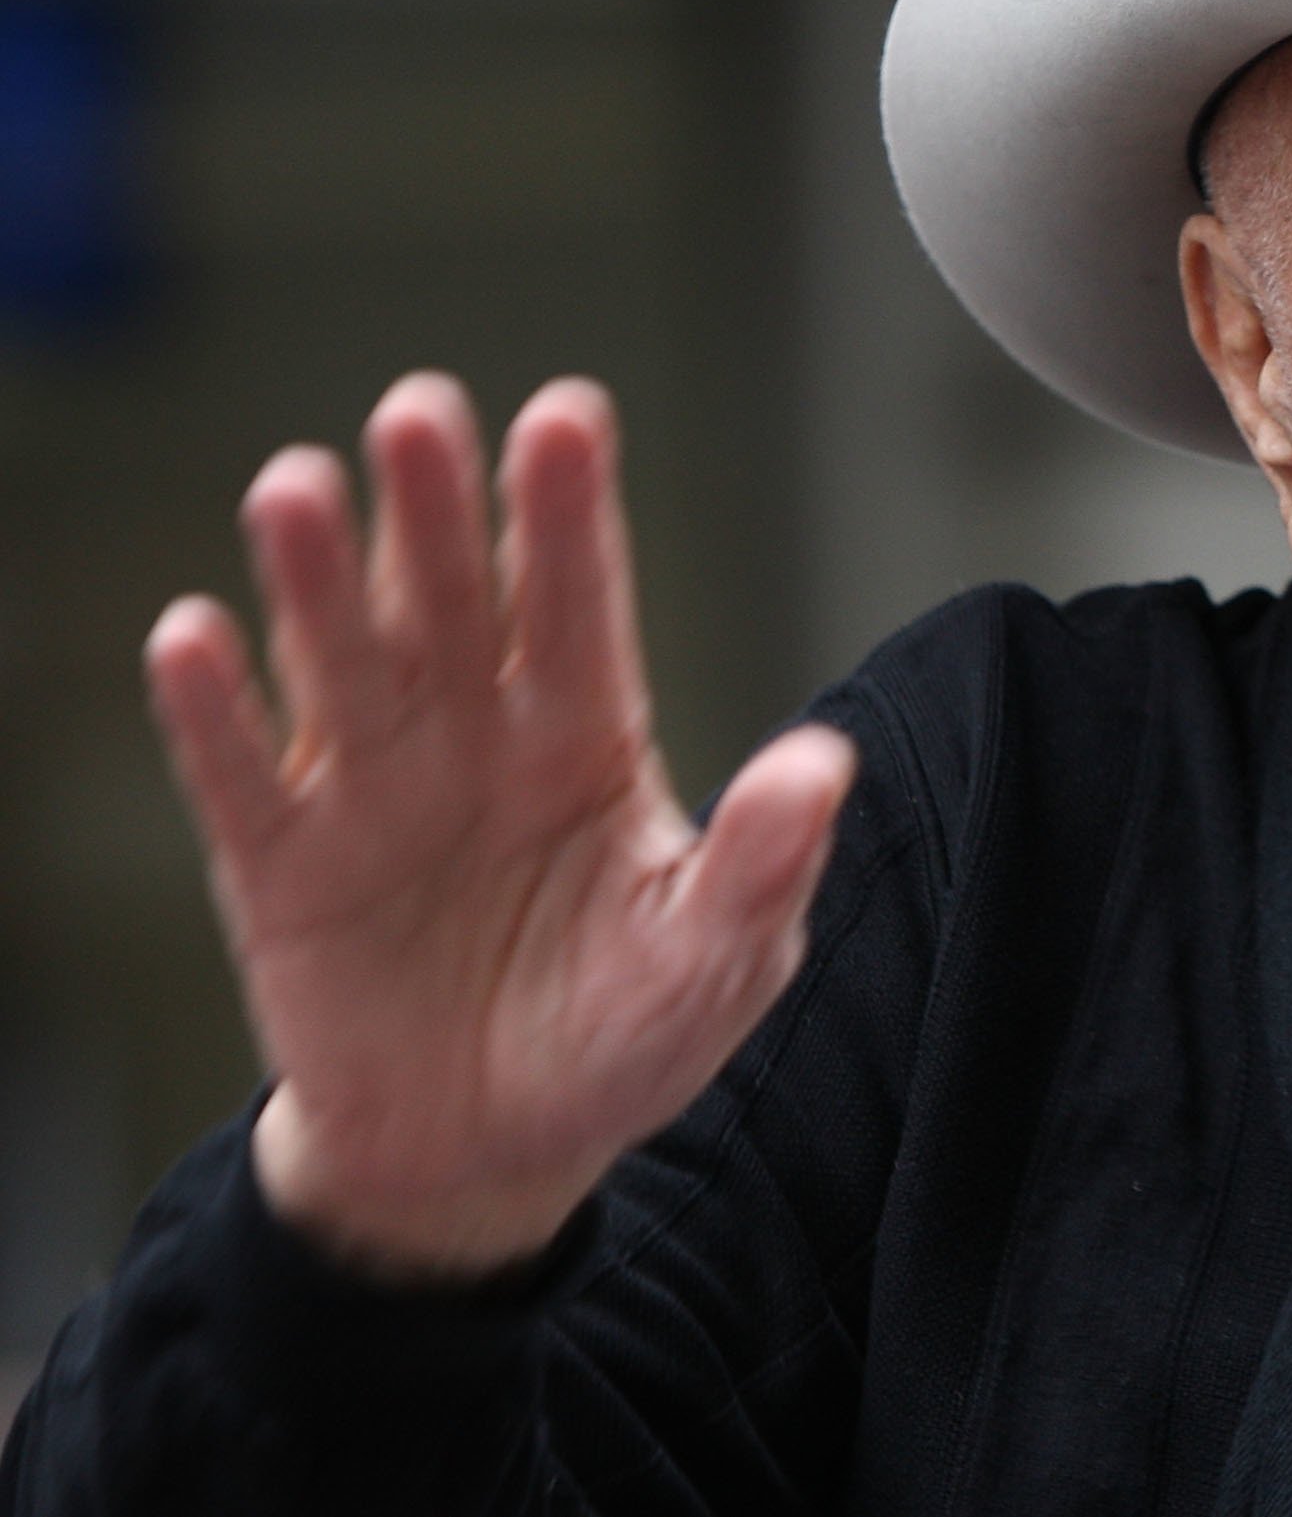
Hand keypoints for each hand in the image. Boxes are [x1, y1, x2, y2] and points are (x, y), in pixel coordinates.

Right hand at [142, 373, 853, 1283]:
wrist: (489, 1154)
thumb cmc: (619, 1032)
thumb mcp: (716, 957)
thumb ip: (760, 861)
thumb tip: (824, 764)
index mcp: (586, 734)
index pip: (578, 601)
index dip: (567, 512)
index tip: (565, 415)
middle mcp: (472, 732)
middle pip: (449, 599)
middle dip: (434, 506)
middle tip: (420, 409)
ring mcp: (369, 790)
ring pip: (339, 659)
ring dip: (313, 576)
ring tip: (295, 486)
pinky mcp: (277, 868)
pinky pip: (240, 779)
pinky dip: (213, 713)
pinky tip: (195, 636)